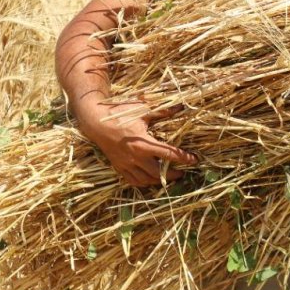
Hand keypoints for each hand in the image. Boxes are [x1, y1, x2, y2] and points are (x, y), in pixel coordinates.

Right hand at [74, 98, 193, 185]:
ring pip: (145, 180)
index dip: (183, 158)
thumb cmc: (119, 114)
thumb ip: (162, 111)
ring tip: (169, 177)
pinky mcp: (119, 167)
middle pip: (158, 172)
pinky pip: (133, 181)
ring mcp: (126, 164)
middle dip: (173, 174)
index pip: (168, 154)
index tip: (194, 160)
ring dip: (159, 180)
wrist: (95, 122)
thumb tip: (180, 107)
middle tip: (183, 173)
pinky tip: (151, 179)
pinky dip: (144, 183)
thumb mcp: (142, 110)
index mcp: (142, 143)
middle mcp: (135, 157)